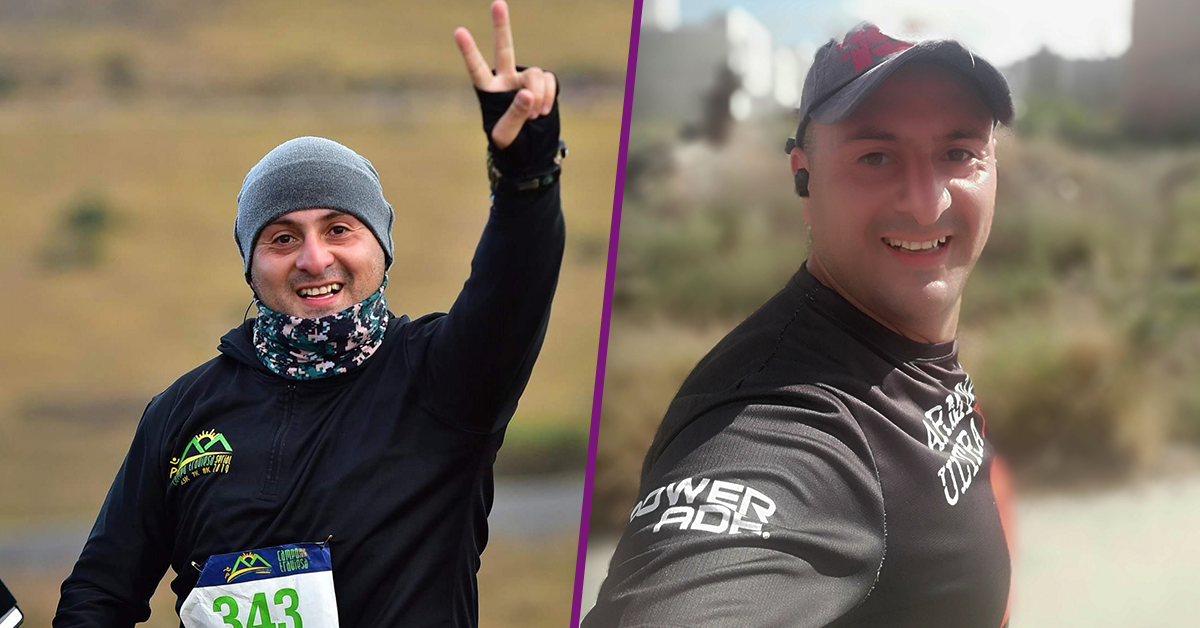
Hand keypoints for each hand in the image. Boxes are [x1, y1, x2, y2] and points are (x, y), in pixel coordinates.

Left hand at [455, 0, 556, 148]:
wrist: (529, 151)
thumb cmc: (509, 144)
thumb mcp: (505, 134)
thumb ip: (514, 113)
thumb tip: (528, 92)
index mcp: (488, 91)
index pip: (477, 69)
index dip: (469, 51)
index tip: (459, 32)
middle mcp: (506, 80)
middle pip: (503, 49)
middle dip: (501, 27)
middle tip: (497, 3)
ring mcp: (525, 80)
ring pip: (535, 74)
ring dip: (538, 93)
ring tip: (535, 114)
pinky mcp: (543, 84)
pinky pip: (549, 80)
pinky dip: (548, 94)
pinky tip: (544, 110)